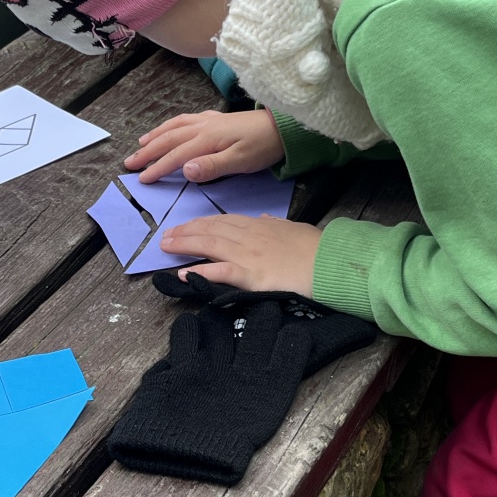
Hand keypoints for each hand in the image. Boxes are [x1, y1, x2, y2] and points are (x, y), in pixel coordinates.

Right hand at [127, 109, 283, 183]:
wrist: (283, 126)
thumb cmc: (264, 146)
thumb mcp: (240, 161)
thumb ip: (212, 166)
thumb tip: (184, 169)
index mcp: (206, 139)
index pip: (175, 156)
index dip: (157, 168)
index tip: (142, 179)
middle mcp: (203, 127)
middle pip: (168, 139)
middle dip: (148, 151)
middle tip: (130, 163)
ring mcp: (209, 120)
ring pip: (174, 127)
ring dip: (156, 135)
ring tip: (141, 143)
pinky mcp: (217, 118)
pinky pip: (186, 119)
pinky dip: (172, 124)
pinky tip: (170, 128)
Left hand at [162, 214, 320, 295]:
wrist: (331, 264)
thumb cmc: (317, 248)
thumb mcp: (294, 229)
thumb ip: (275, 225)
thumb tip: (263, 219)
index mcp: (260, 225)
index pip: (224, 221)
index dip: (201, 223)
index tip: (185, 225)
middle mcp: (250, 237)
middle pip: (211, 231)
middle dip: (186, 232)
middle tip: (166, 235)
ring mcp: (249, 256)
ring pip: (210, 246)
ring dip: (185, 245)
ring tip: (166, 247)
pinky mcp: (252, 276)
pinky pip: (221, 272)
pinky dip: (200, 272)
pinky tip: (184, 273)